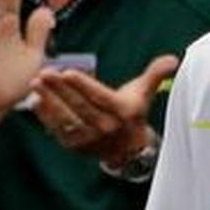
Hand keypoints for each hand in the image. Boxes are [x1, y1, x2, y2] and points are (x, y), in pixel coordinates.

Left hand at [32, 54, 177, 164]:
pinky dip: (45, 116)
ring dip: (48, 101)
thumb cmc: (132, 113)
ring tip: (35, 84)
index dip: (82, 85)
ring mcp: (89, 138)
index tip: (67, 72)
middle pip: (79, 106)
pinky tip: (36, 101)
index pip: (99, 96)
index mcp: (121, 111)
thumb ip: (155, 74)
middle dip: (59, 89)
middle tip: (43, 72)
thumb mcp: (144, 93)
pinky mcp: (75, 145)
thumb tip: (173, 59)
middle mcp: (105, 127)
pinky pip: (58, 129)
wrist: (127, 150)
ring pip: (66, 117)